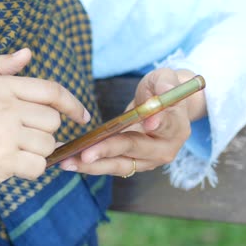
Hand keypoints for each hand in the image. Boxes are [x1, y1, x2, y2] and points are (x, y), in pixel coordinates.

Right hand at [0, 48, 89, 207]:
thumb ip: (2, 69)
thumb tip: (28, 52)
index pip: (52, 91)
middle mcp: (0, 106)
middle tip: (17, 139)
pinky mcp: (2, 160)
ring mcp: (1, 133)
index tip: (83, 116)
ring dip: (36, 153)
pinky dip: (31, 170)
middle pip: (53, 121)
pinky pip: (39, 166)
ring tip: (11, 152)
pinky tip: (11, 167)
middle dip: (43, 133)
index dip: (73, 104)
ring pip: (49, 144)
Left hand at [59, 68, 206, 176]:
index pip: (166, 126)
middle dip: (109, 151)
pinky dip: (91, 165)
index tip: (145, 124)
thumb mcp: (165, 78)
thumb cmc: (161, 89)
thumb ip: (165, 83)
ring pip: (121, 165)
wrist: (163, 107)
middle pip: (136, 150)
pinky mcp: (134, 165)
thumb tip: (166, 91)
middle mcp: (165, 149)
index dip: (156, 124)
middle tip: (86, 154)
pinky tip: (70, 162)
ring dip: (93, 165)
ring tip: (68, 162)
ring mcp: (149, 161)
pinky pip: (112, 166)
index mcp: (177, 127)